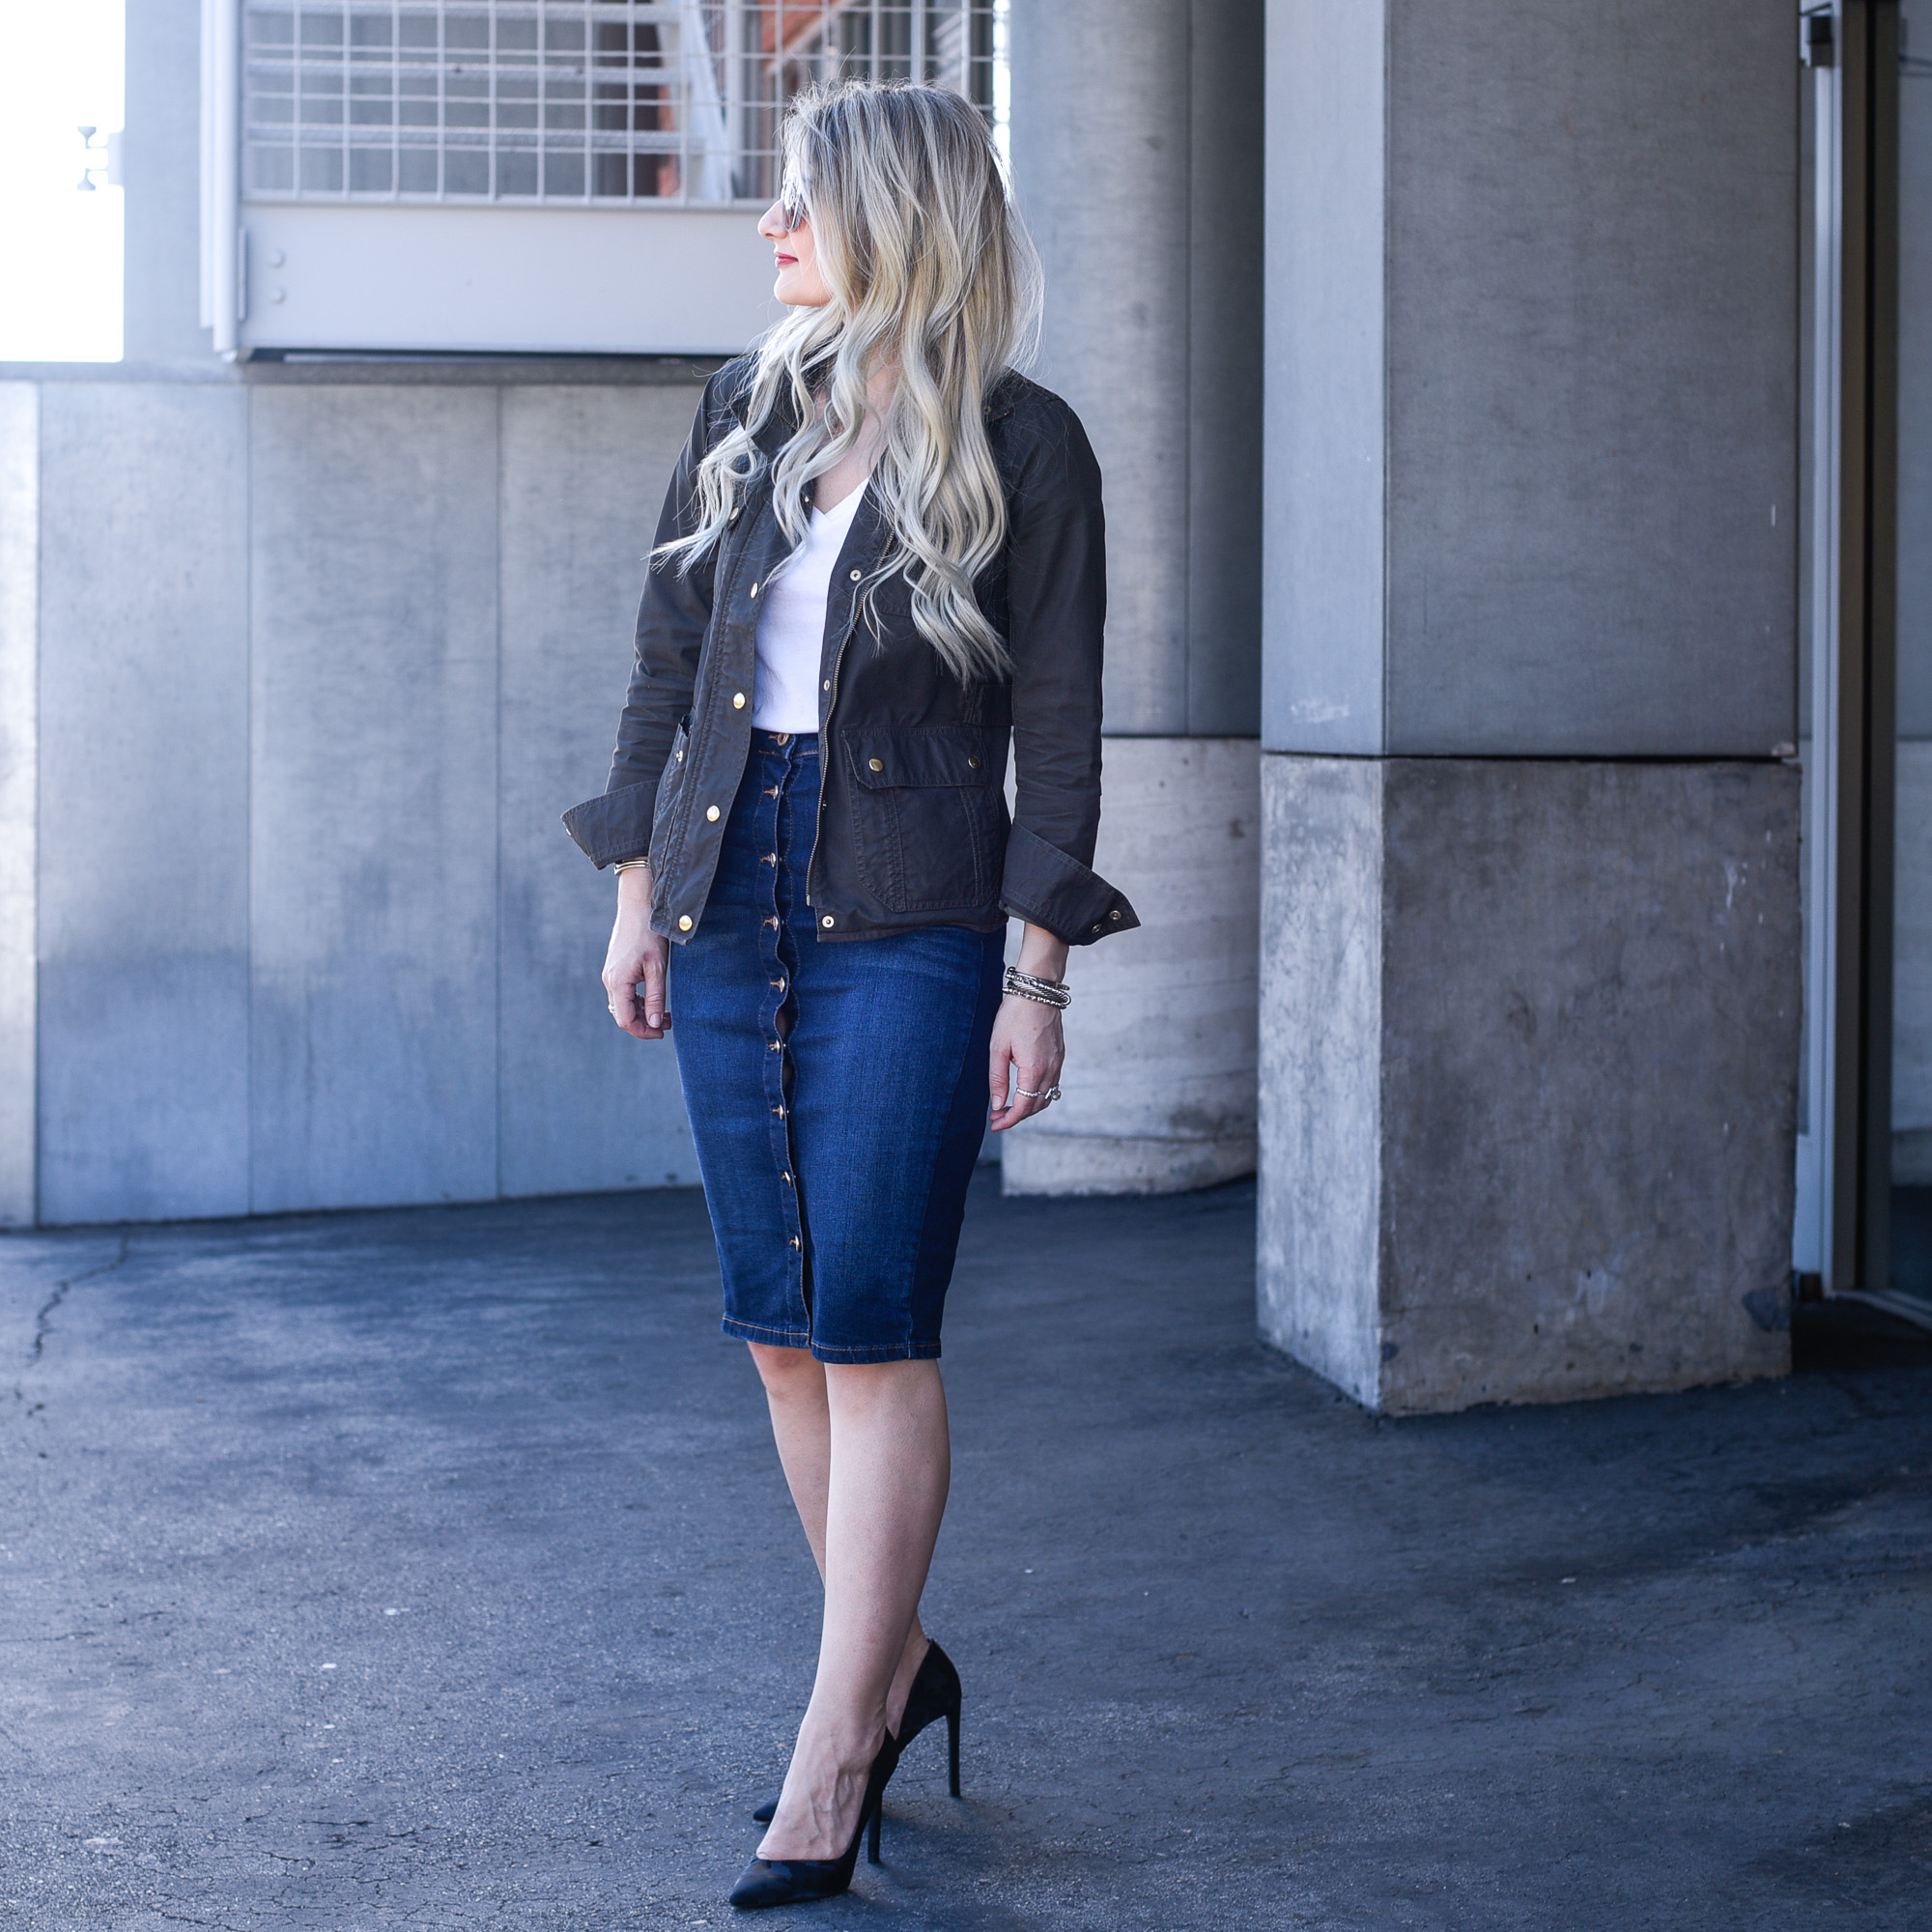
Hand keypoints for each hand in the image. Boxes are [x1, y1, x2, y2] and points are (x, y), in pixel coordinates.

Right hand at [602, 864, 669, 1039]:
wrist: (639, 906)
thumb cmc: (650, 935)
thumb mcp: (657, 968)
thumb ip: (655, 998)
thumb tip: (654, 1023)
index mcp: (617, 982)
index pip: (625, 1020)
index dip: (643, 1031)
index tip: (663, 1032)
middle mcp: (609, 980)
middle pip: (623, 1014)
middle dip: (645, 1023)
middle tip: (670, 1022)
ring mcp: (610, 974)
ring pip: (623, 1005)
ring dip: (642, 1012)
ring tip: (666, 1012)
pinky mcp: (615, 969)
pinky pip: (623, 993)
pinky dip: (637, 1001)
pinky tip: (654, 998)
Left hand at [988, 996, 1063, 1131]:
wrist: (1036, 991)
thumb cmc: (1014, 1015)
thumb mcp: (997, 1047)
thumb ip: (997, 1078)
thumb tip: (998, 1104)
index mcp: (1034, 1068)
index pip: (1024, 1106)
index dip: (1009, 1119)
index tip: (995, 1124)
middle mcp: (1051, 1068)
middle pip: (1036, 1104)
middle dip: (1016, 1115)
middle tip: (996, 1116)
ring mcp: (1058, 1062)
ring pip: (1046, 1096)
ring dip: (1028, 1105)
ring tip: (1008, 1105)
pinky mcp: (1059, 1055)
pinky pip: (1052, 1084)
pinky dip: (1038, 1093)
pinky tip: (1023, 1090)